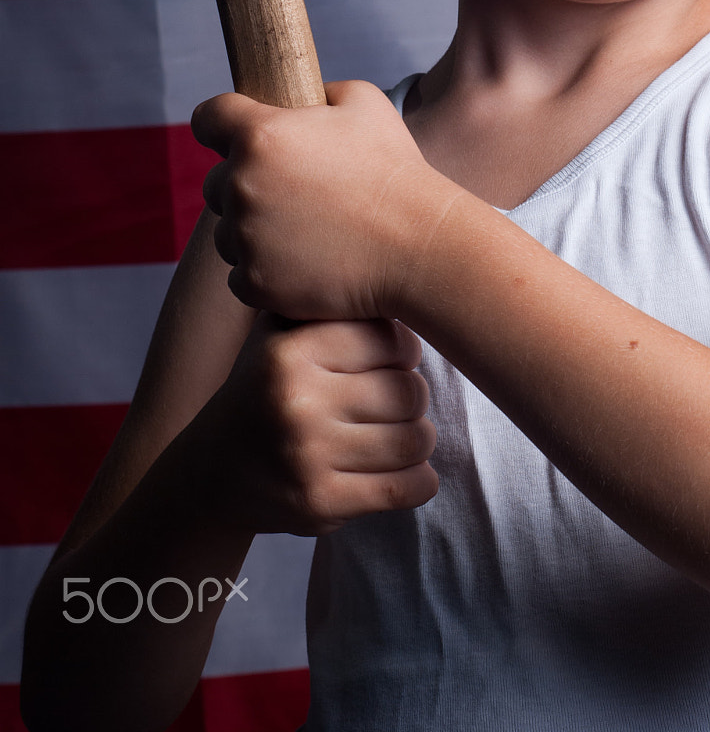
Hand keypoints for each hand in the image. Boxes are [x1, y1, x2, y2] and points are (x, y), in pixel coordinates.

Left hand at [193, 78, 452, 320]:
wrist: (418, 247)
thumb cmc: (395, 171)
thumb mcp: (365, 103)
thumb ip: (321, 91)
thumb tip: (305, 98)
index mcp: (261, 134)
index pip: (207, 117)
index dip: (219, 123)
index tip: (232, 133)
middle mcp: (241, 184)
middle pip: (214, 182)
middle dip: (244, 183)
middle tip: (293, 193)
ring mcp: (245, 238)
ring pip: (227, 232)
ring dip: (254, 230)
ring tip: (307, 231)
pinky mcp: (254, 283)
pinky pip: (242, 274)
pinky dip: (267, 270)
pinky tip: (307, 262)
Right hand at [197, 313, 437, 535]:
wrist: (212, 469)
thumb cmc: (265, 388)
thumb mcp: (281, 334)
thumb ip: (332, 306)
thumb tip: (403, 282)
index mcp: (291, 351)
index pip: (390, 340)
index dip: (406, 349)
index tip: (399, 359)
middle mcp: (297, 401)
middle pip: (407, 391)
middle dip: (415, 396)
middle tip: (402, 399)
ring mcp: (309, 456)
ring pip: (413, 440)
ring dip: (421, 438)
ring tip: (407, 432)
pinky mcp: (320, 503)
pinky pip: (403, 488)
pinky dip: (421, 480)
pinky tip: (413, 472)